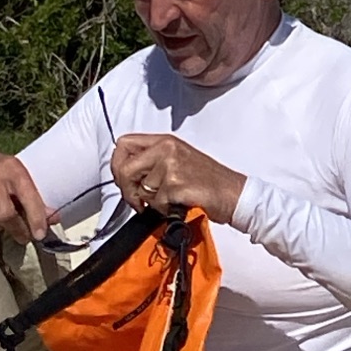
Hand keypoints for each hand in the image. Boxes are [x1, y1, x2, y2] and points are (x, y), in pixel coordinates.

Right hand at [0, 152, 50, 244]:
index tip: (39, 234)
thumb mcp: (19, 180)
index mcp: (11, 167)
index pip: (27, 196)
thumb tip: (53, 218)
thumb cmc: (0, 176)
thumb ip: (36, 199)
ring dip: (0, 228)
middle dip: (18, 230)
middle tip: (22, 236)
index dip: (35, 218)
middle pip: (6, 215)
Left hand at [111, 134, 246, 224]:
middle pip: (124, 168)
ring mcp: (171, 165)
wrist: (233, 194)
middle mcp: (166, 148)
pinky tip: (178, 205)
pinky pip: (156, 202)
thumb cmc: (207, 182)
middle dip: (127, 190)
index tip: (124, 180)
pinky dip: (164, 210)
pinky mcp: (177, 183)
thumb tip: (124, 174)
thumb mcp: (177, 160)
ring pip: (141, 189)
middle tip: (138, 201)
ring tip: (169, 201)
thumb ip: (151, 161)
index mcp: (164, 140)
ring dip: (151, 202)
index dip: (117, 165)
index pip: (123, 144)